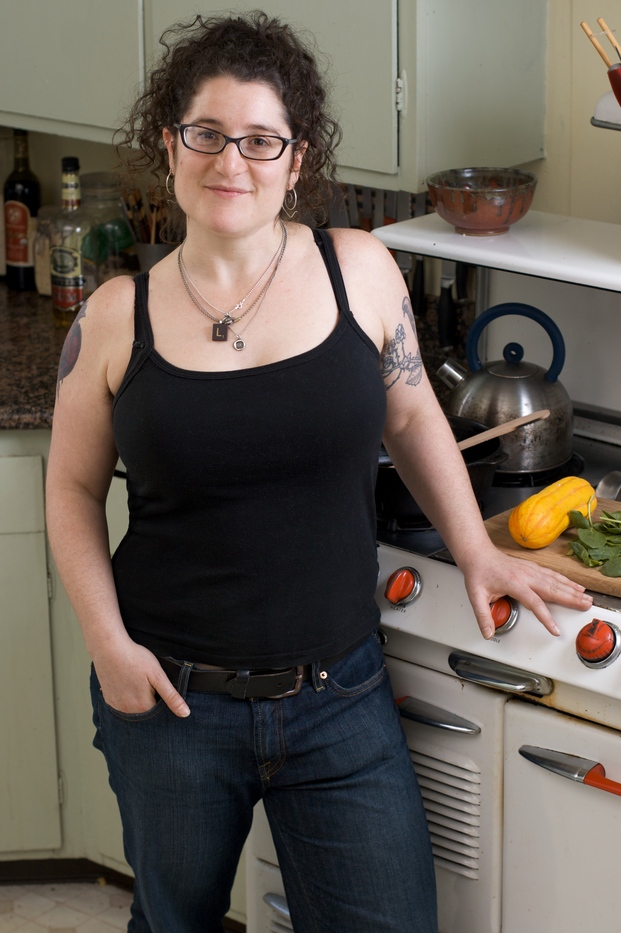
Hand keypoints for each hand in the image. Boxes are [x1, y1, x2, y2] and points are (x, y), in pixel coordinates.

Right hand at [93, 640, 190, 717]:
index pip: (160, 713)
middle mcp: (128, 712)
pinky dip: (127, 698)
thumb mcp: (158, 675)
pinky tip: (128, 684)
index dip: (163, 700)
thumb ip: (171, 696)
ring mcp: (116, 707)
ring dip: (139, 700)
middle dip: (151, 701)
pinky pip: (122, 705)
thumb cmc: (135, 658)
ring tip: (138, 682)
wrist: (109, 648)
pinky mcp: (108, 700)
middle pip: (146, 712)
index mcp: (143, 707)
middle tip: (147, 681)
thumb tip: (185, 714)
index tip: (159, 687)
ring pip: (134, 709)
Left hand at [461, 548, 593, 638]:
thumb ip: (483, 616)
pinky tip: (575, 586)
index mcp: (514, 584)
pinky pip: (553, 575)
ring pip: (556, 581)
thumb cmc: (478, 573)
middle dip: (571, 599)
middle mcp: (526, 576)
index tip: (555, 630)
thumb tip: (488, 633)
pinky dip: (566, 581)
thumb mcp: (476, 596)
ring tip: (586, 597)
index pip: (534, 603)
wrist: (478, 554)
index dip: (546, 618)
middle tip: (586, 607)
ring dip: (572, 589)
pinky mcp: (532, 568)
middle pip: (553, 589)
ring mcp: (530, 570)